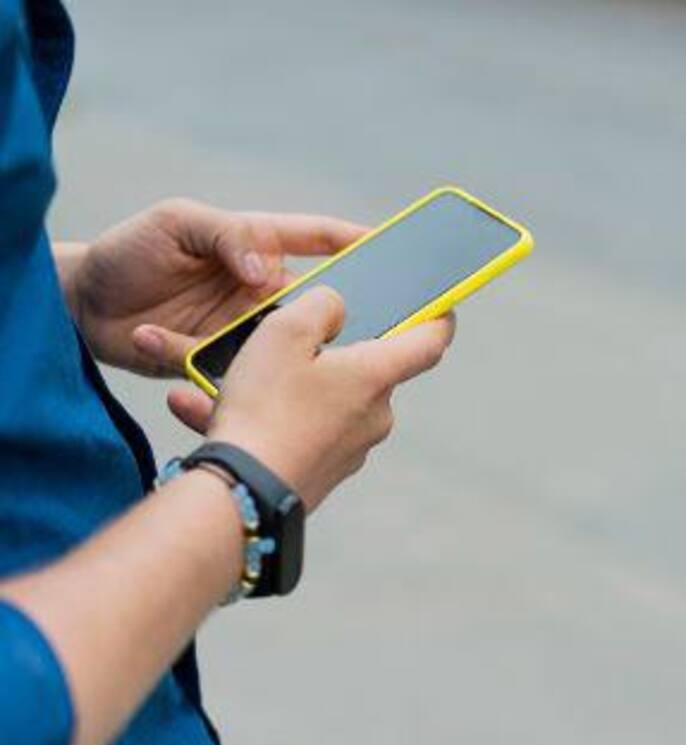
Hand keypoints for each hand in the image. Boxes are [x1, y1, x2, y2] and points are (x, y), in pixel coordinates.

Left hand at [64, 198, 366, 375]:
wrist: (79, 305)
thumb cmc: (130, 251)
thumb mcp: (178, 223)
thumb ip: (229, 237)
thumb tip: (268, 272)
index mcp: (259, 247)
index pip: (321, 240)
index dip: (361, 242)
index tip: (399, 249)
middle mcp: (260, 291)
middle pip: (315, 303)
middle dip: (337, 315)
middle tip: (352, 326)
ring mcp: (242, 330)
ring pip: (278, 348)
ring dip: (262, 353)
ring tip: (234, 345)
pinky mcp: (217, 364)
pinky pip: (225, 373)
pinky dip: (188, 361)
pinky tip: (151, 339)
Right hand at [202, 287, 454, 508]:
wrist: (241, 497)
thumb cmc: (265, 409)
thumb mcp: (285, 331)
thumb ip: (321, 305)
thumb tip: (337, 307)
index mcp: (376, 376)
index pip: (430, 342)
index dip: (437, 317)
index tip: (441, 306)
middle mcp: (375, 415)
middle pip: (366, 371)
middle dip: (329, 354)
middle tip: (288, 340)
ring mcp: (351, 449)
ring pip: (320, 401)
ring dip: (280, 387)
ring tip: (223, 382)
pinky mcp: (322, 473)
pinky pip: (295, 432)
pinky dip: (261, 418)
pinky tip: (202, 409)